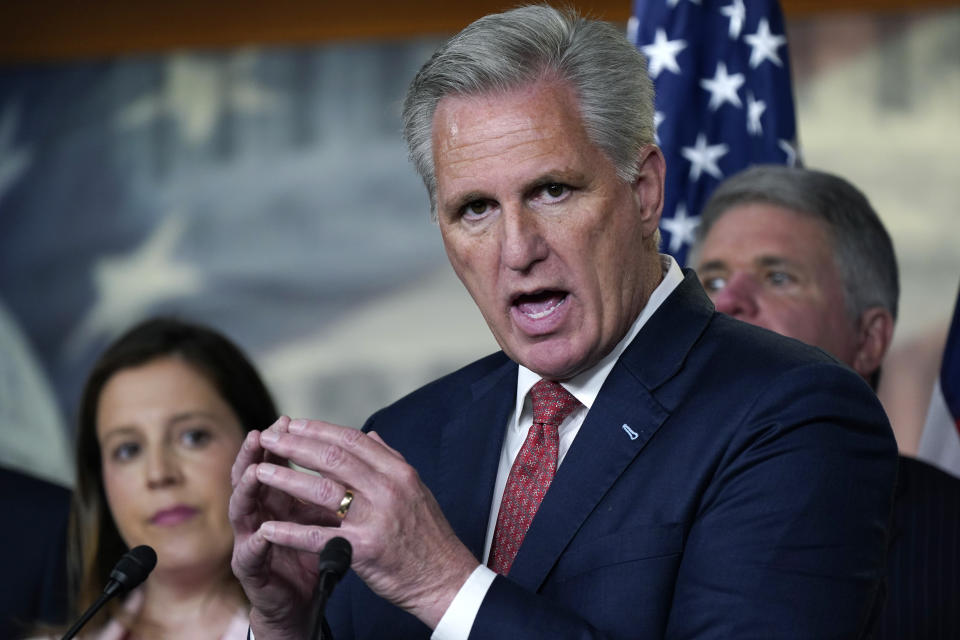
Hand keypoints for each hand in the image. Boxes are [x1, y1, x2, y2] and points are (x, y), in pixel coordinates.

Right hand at [229, 416, 339, 639]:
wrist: (304, 599)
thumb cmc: (315, 551)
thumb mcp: (327, 512)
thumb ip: (332, 483)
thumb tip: (350, 449)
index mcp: (278, 496)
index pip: (273, 461)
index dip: (280, 442)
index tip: (288, 420)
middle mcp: (259, 512)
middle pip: (249, 475)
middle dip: (255, 454)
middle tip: (262, 434)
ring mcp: (250, 539)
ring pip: (241, 508)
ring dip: (248, 489)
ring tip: (255, 471)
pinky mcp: (251, 569)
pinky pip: (252, 553)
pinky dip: (258, 541)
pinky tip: (264, 531)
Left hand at [253, 418, 479, 628]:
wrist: (447, 578)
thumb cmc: (428, 536)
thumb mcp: (416, 490)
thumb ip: (390, 461)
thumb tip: (371, 435)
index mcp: (399, 472)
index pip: (353, 440)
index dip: (319, 430)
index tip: (294, 424)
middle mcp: (388, 489)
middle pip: (333, 458)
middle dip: (296, 445)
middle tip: (269, 438)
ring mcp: (377, 518)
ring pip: (322, 491)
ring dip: (286, 479)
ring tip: (260, 472)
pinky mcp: (365, 549)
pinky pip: (319, 536)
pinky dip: (290, 532)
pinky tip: (268, 528)